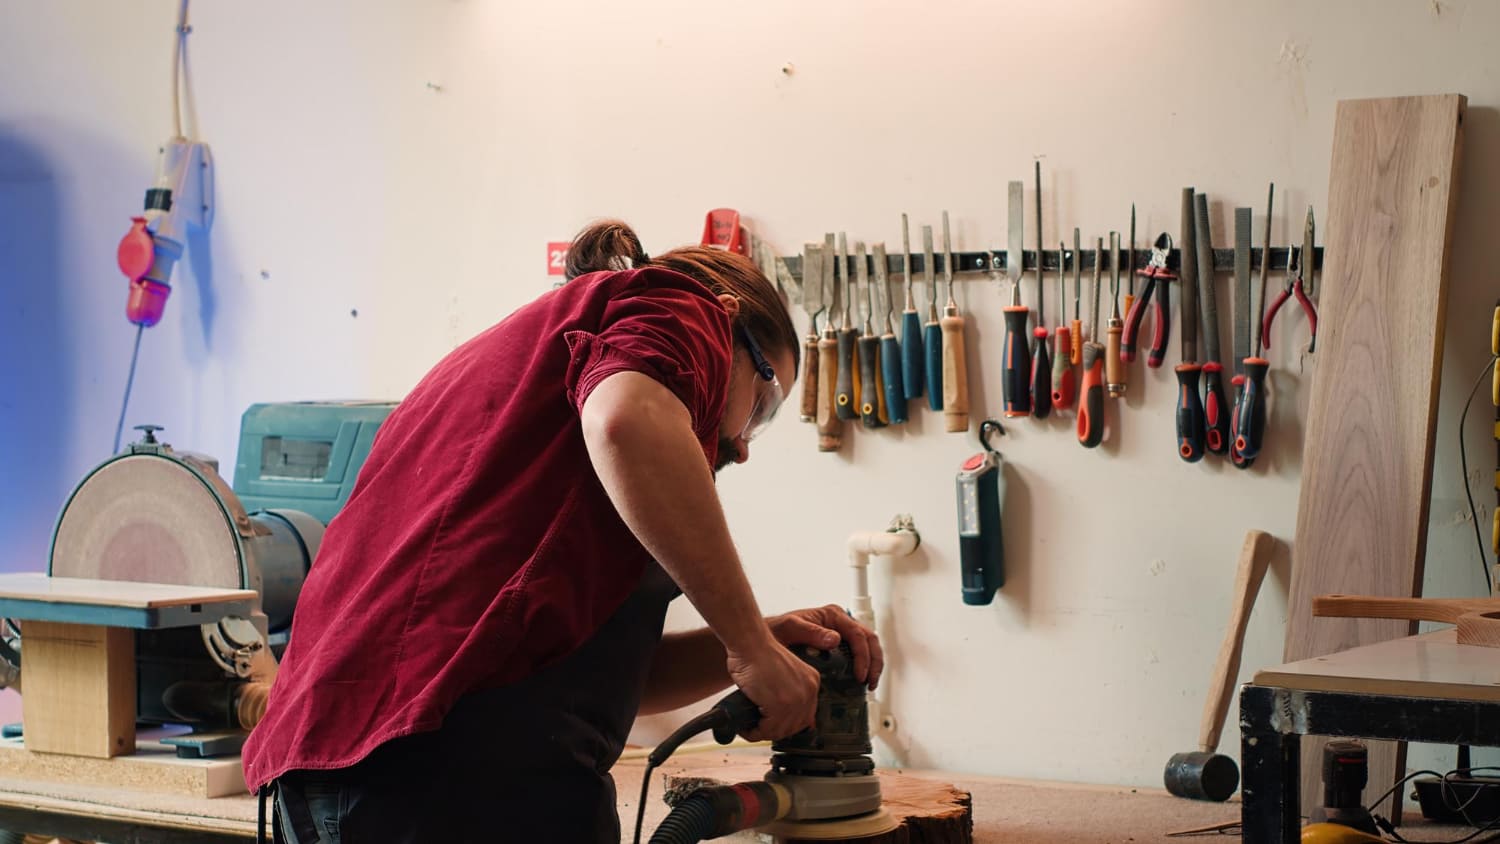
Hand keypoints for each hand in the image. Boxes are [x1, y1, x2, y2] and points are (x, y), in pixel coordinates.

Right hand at [725, 633, 819, 741]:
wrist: (749, 643)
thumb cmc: (758, 654)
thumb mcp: (782, 674)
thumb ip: (788, 692)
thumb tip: (784, 722)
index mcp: (811, 682)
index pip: (805, 718)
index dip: (785, 725)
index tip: (771, 726)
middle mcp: (808, 691)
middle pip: (793, 727)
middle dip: (773, 731)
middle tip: (757, 728)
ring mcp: (795, 699)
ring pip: (779, 731)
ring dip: (762, 733)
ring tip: (749, 728)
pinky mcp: (779, 704)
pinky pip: (767, 730)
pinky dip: (754, 733)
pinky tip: (746, 727)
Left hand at [769, 604, 883, 690]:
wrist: (766, 640)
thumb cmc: (776, 631)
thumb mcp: (790, 628)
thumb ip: (811, 631)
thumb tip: (835, 639)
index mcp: (833, 615)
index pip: (858, 634)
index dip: (863, 656)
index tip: (859, 675)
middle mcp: (840, 623)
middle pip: (869, 639)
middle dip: (874, 662)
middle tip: (869, 682)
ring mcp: (841, 635)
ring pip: (868, 647)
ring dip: (873, 665)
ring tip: (868, 685)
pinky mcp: (838, 648)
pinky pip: (858, 655)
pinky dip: (864, 667)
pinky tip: (860, 682)